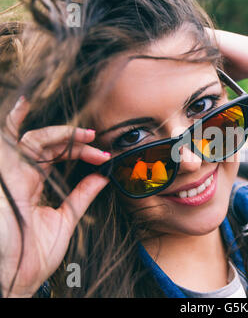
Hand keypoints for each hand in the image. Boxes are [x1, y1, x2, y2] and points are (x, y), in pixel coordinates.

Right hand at [0, 97, 110, 296]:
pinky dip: (14, 118)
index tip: (104, 157)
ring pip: (34, 139)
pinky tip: (25, 103)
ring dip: (61, 134)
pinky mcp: (3, 171)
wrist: (12, 279)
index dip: (81, 154)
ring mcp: (10, 172)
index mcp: (32, 187)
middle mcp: (20, 176)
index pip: (57, 158)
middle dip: (76, 143)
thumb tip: (103, 177)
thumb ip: (81, 195)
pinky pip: (7, 139)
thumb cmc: (32, 255)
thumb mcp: (65, 219)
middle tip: (98, 143)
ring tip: (86, 136)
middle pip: (50, 147)